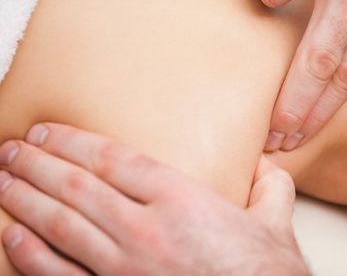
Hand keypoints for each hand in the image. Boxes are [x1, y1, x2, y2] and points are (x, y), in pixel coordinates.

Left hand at [0, 123, 308, 275]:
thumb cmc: (265, 272)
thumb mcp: (274, 220)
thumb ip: (269, 185)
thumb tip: (267, 167)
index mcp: (182, 200)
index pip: (113, 159)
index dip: (73, 142)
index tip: (48, 131)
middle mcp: (147, 228)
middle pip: (77, 186)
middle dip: (38, 164)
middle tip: (12, 149)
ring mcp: (126, 266)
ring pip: (62, 224)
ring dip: (25, 199)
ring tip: (4, 179)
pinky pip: (61, 273)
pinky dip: (31, 253)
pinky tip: (13, 234)